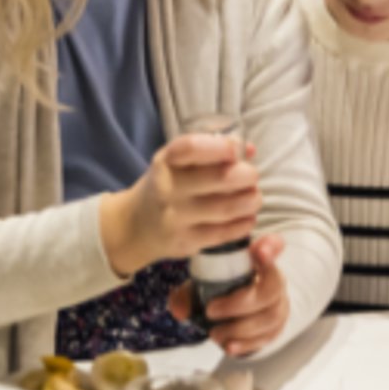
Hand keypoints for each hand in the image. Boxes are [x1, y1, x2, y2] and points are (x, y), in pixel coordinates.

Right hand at [100, 135, 259, 275]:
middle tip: (252, 176)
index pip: (191, 148)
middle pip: (218, 178)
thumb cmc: (166, 184)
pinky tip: (247, 216)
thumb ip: (211, 150)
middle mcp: (168, 188)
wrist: (134, 226)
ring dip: (250, 201)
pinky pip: (223, 233)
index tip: (237, 150)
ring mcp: (175, 218)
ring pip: (225, 208)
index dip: (220, 147)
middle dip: (246, 175)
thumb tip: (250, 150)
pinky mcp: (185, 242)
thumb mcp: (177, 161)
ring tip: (254, 197)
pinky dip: (243, 224)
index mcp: (166, 161)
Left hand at [166, 234, 290, 356]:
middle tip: (211, 311)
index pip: (275, 246)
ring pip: (270, 317)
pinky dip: (247, 344)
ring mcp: (279, 305)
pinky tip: (229, 346)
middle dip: (239, 303)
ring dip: (239, 328)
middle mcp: (275, 281)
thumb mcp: (204, 284)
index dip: (271, 247)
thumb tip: (180, 309)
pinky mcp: (276, 328)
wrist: (234, 312)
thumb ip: (190, 292)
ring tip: (214, 333)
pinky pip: (268, 337)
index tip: (258, 249)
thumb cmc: (222, 289)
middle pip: (272, 288)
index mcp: (260, 261)